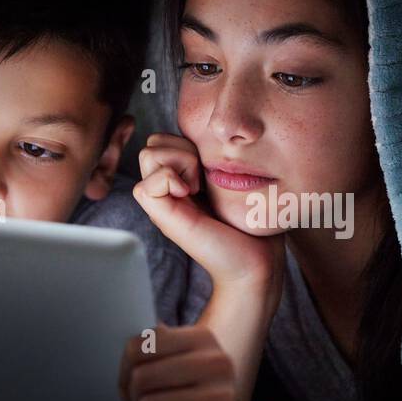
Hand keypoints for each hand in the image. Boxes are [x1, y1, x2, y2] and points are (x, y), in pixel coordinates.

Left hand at [118, 324, 250, 400]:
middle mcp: (217, 364)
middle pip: (142, 377)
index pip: (139, 347)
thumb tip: (131, 358)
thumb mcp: (176, 358)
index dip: (125, 369)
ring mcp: (221, 399)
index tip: (130, 382)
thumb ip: (151, 348)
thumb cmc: (191, 391)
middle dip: (135, 396)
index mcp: (203, 338)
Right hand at [134, 134, 283, 290]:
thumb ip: (216, 161)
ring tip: (199, 185)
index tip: (213, 167)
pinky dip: (170, 179)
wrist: (256, 263)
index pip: (166, 138)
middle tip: (205, 176)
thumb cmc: (252, 224)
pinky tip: (192, 194)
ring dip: (179, 161)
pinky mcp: (162, 217)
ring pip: (147, 154)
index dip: (189, 141)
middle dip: (181, 146)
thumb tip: (218, 137)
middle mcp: (168, 190)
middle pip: (153, 142)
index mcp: (182, 180)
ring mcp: (162, 204)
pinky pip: (146, 184)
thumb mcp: (232, 181)